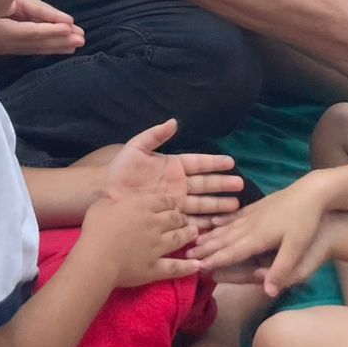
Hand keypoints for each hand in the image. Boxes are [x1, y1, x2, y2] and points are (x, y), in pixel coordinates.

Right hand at [0, 0, 84, 56]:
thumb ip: (12, 6)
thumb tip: (34, 14)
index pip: (29, 30)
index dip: (50, 29)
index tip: (70, 27)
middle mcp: (1, 40)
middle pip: (34, 41)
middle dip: (59, 39)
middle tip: (82, 38)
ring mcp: (1, 46)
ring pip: (32, 46)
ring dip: (54, 45)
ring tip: (75, 44)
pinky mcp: (1, 46)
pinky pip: (26, 47)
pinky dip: (43, 46)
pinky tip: (57, 47)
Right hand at [80, 190, 199, 286]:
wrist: (97, 258)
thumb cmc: (96, 229)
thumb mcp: (101, 205)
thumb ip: (112, 201)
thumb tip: (115, 202)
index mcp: (142, 206)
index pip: (164, 200)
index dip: (171, 202)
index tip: (173, 205)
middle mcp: (154, 224)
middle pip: (175, 218)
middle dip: (182, 217)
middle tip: (185, 220)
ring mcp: (157, 246)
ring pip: (179, 239)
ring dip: (188, 235)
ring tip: (195, 234)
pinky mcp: (156, 268)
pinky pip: (176, 267)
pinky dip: (188, 267)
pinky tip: (198, 265)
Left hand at [103, 117, 242, 227]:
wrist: (106, 196)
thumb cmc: (120, 171)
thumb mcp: (136, 148)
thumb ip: (155, 135)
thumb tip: (174, 122)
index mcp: (173, 165)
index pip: (198, 163)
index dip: (214, 162)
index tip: (231, 162)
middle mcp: (178, 184)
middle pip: (205, 184)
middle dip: (222, 185)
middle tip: (241, 186)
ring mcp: (175, 202)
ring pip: (201, 203)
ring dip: (218, 205)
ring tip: (235, 206)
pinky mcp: (169, 217)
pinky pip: (189, 220)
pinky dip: (203, 223)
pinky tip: (216, 225)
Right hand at [188, 172, 329, 293]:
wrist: (312, 191)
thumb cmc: (306, 221)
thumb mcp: (297, 247)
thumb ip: (281, 269)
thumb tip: (267, 291)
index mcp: (257, 237)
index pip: (231, 252)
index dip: (214, 260)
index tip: (196, 267)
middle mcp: (251, 225)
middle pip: (224, 239)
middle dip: (206, 247)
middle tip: (186, 254)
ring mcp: (254, 213)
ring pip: (227, 227)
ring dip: (211, 234)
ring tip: (195, 239)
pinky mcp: (259, 205)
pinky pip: (235, 215)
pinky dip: (223, 220)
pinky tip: (216, 220)